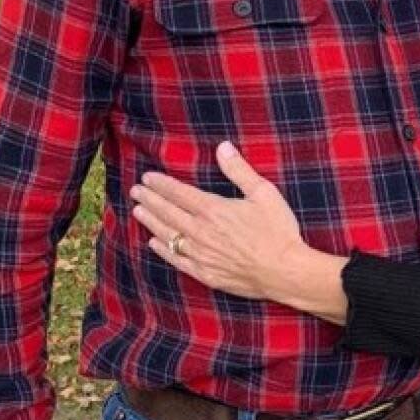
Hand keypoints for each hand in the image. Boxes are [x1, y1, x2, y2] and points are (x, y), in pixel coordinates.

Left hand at [131, 141, 305, 298]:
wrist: (284, 271)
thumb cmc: (278, 230)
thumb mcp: (263, 193)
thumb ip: (239, 170)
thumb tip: (223, 147)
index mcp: (213, 209)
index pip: (179, 193)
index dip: (161, 184)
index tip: (147, 178)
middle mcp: (201, 231)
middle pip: (168, 213)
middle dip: (150, 200)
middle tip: (135, 191)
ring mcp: (201, 254)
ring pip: (168, 235)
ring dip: (151, 222)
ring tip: (137, 212)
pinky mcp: (205, 273)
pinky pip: (177, 260)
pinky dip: (163, 250)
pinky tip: (154, 243)